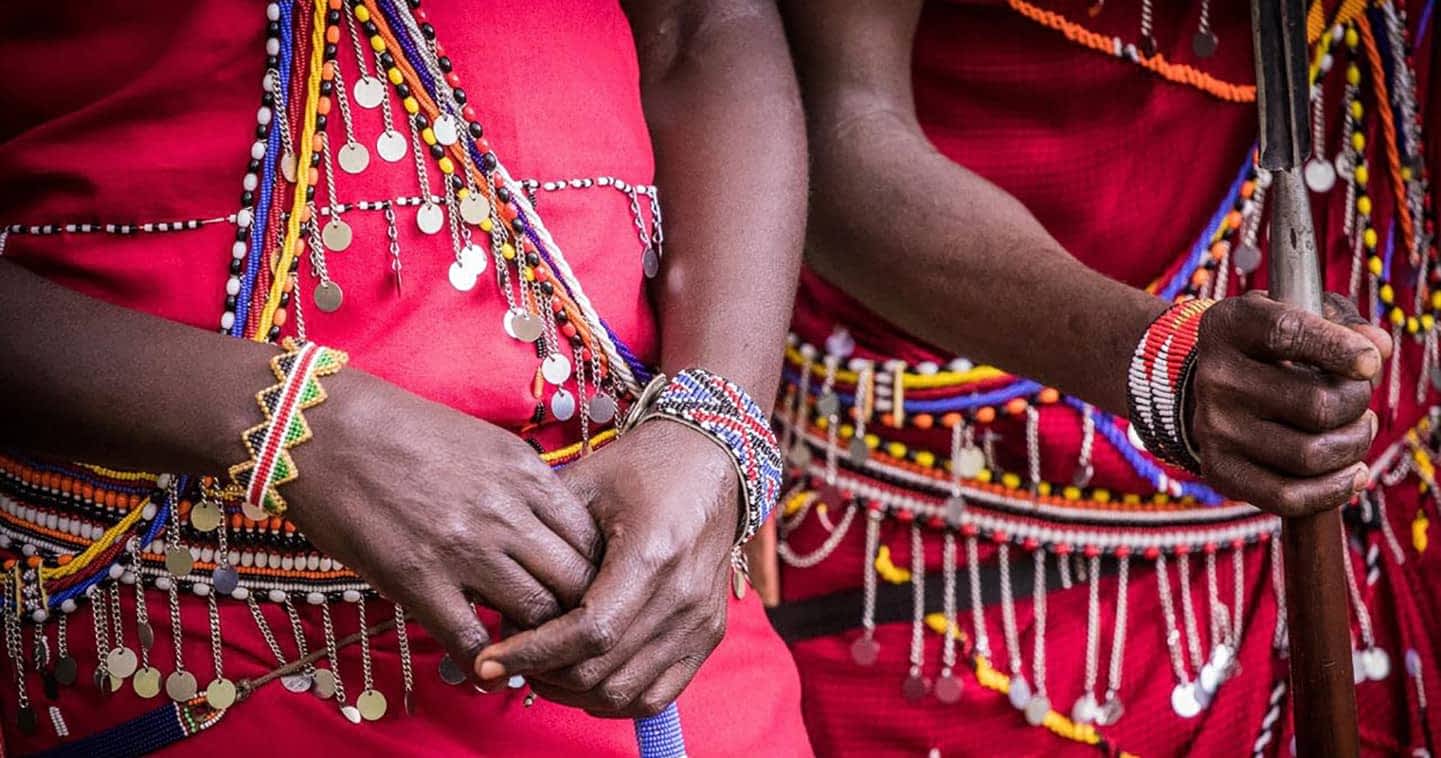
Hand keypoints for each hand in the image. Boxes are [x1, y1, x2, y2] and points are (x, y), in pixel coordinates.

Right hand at [284, 370, 599, 676]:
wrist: (321, 428)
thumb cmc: (397, 430)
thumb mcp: (482, 442)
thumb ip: (521, 484)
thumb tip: (550, 524)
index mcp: (524, 473)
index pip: (590, 537)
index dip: (592, 569)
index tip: (578, 585)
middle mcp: (505, 511)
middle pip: (576, 580)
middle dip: (575, 608)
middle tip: (562, 624)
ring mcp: (464, 547)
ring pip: (537, 612)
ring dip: (534, 635)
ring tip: (523, 642)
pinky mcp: (418, 580)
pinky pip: (473, 640)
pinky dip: (484, 659)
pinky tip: (481, 660)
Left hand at [473, 421, 738, 717]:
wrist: (709, 463)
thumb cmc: (642, 468)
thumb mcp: (585, 486)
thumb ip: (543, 538)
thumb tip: (499, 597)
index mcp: (653, 554)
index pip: (589, 632)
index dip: (534, 653)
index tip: (491, 658)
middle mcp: (683, 596)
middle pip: (601, 670)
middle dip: (544, 674)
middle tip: (509, 658)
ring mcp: (700, 620)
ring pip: (625, 692)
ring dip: (573, 692)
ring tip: (540, 668)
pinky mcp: (708, 634)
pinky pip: (657, 695)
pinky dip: (614, 698)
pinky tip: (582, 680)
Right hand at [1188, 291, 1391, 515]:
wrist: (1219, 389)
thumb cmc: (1276, 349)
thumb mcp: (1304, 317)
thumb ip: (1345, 324)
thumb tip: (1379, 348)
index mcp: (1230, 326)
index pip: (1286, 332)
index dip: (1338, 348)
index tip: (1371, 363)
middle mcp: (1215, 377)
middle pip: (1316, 405)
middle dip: (1357, 403)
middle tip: (1359, 399)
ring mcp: (1213, 428)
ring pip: (1311, 454)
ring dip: (1354, 445)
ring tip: (1357, 430)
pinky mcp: (1219, 469)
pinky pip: (1288, 497)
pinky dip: (1334, 489)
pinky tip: (1353, 472)